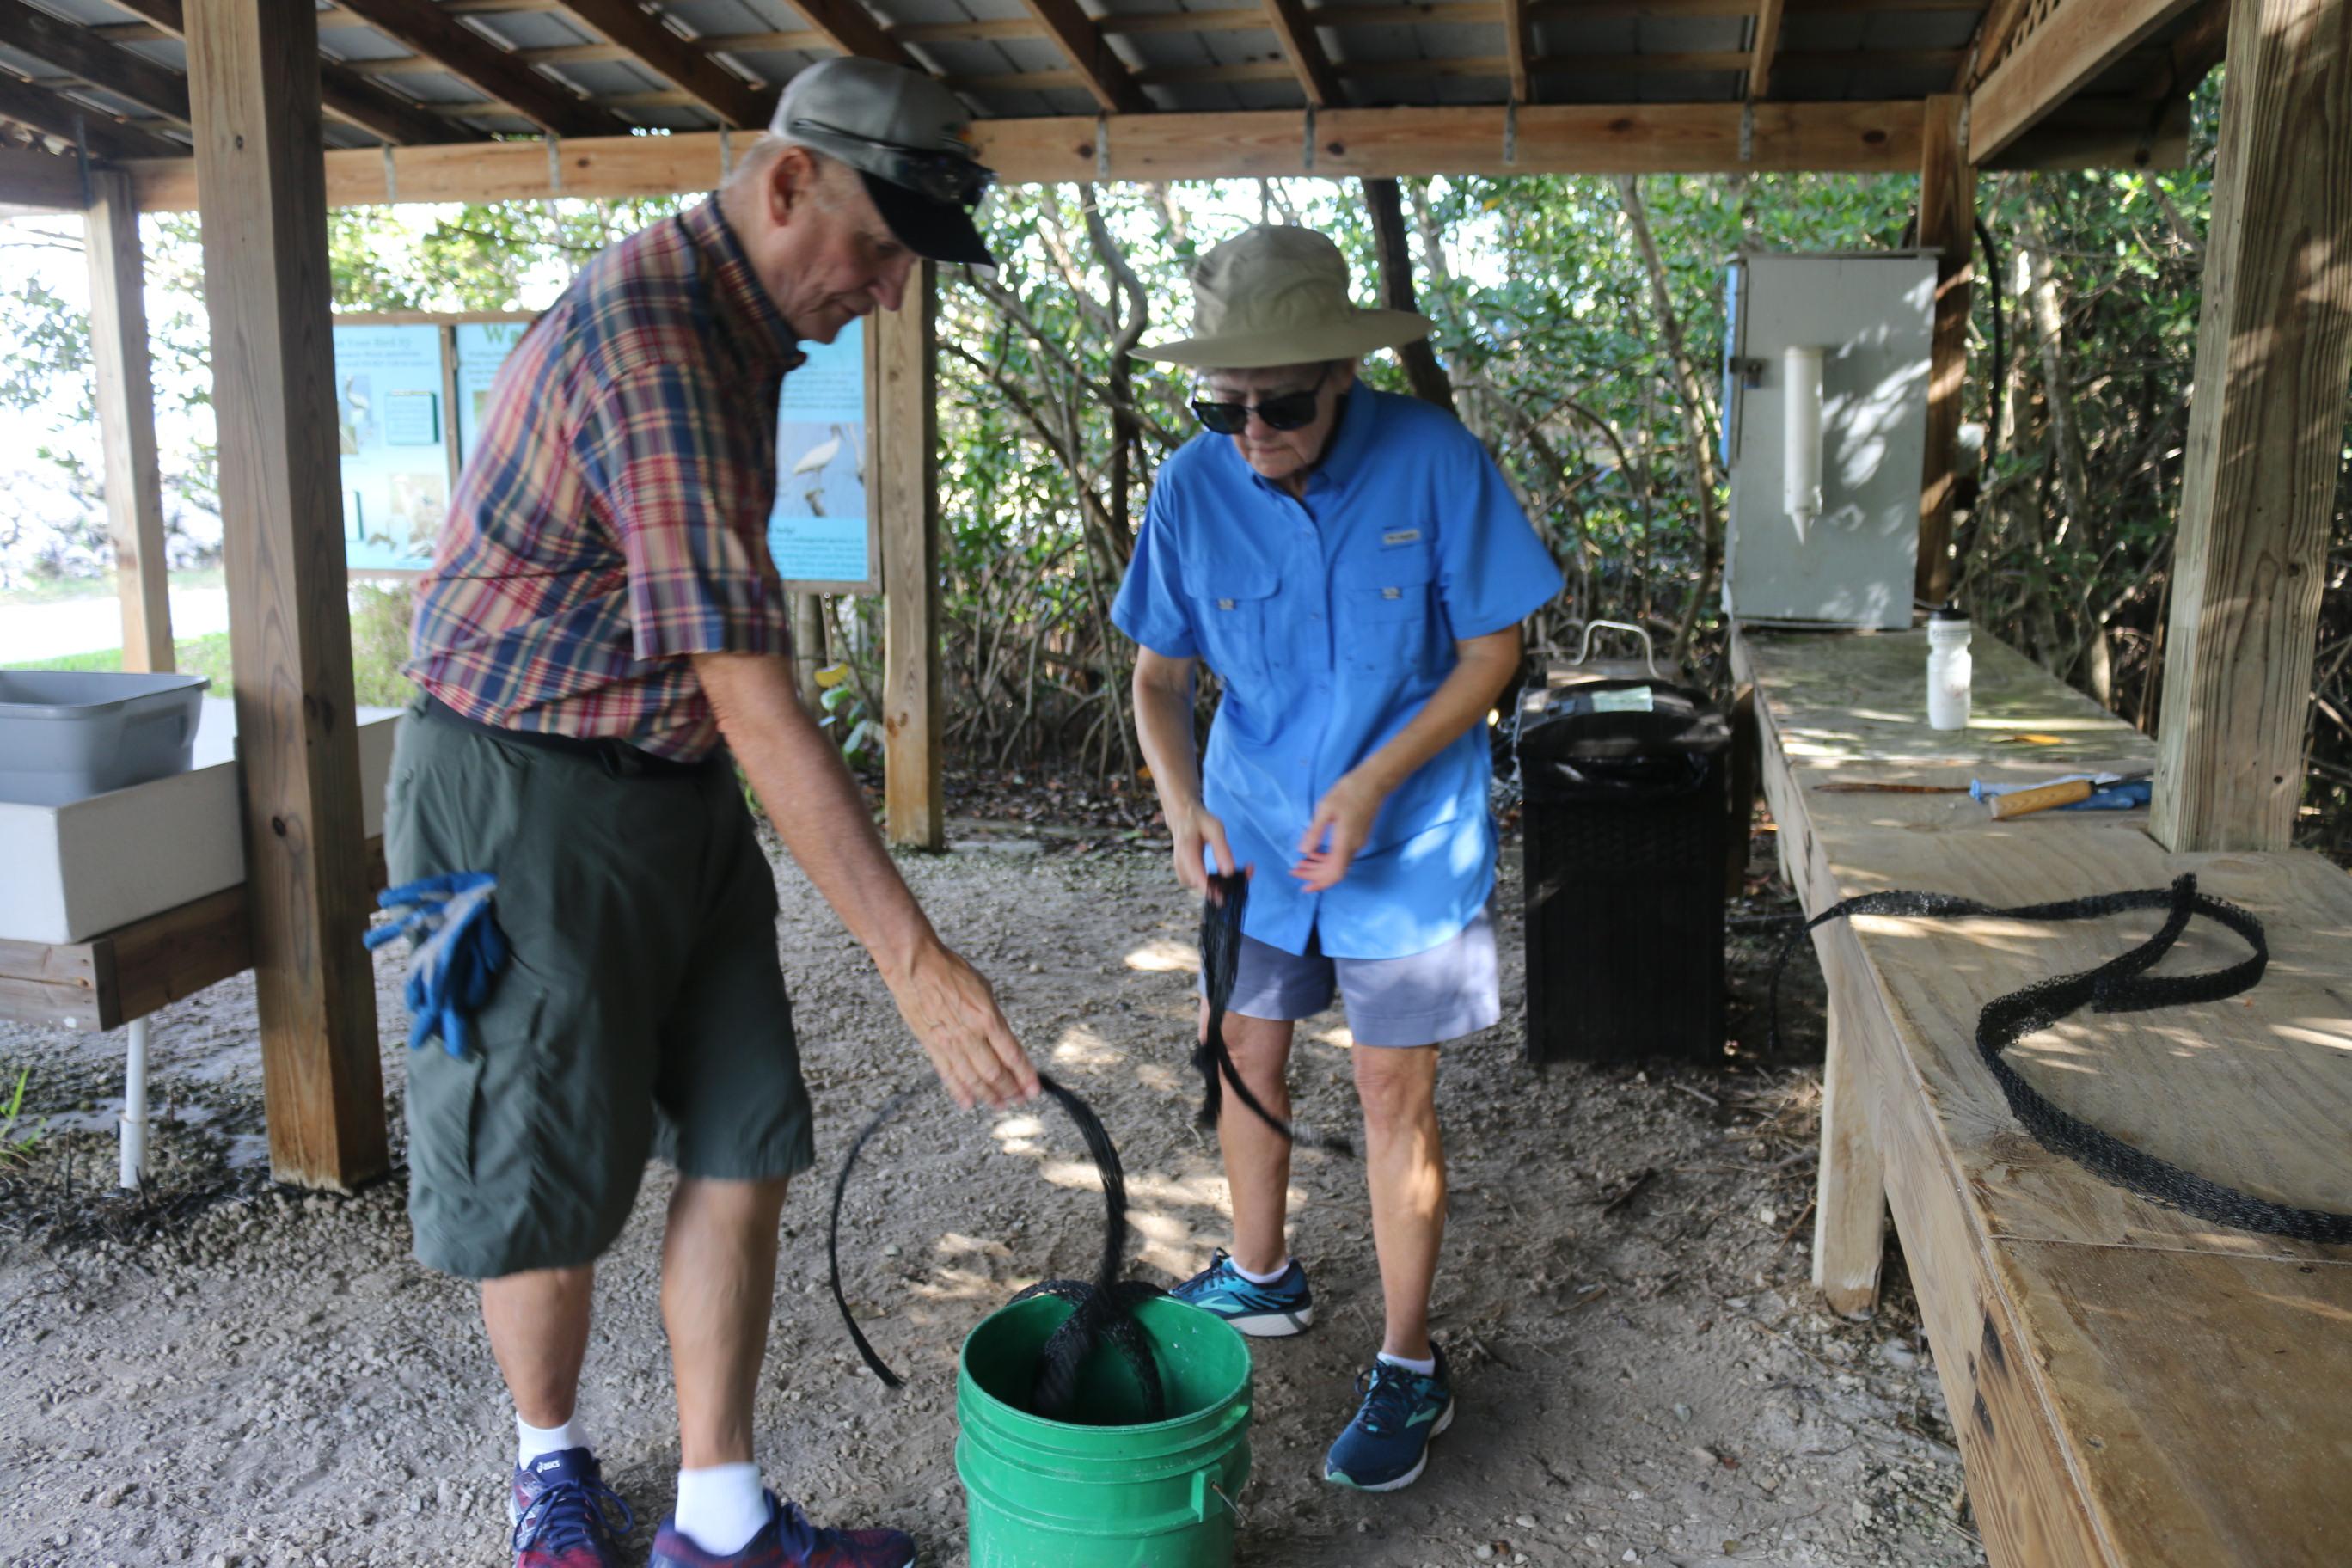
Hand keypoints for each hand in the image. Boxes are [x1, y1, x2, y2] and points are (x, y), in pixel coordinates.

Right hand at [885, 940, 1039, 1109]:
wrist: (915, 966)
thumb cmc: (949, 970)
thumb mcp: (983, 989)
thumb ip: (993, 1017)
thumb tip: (1001, 1037)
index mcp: (988, 1018)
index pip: (1012, 1055)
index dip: (1025, 1076)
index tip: (1033, 1088)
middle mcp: (970, 1034)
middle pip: (995, 1073)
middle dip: (1011, 1090)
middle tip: (1019, 1100)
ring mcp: (950, 1043)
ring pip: (973, 1079)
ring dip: (989, 1096)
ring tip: (1000, 1105)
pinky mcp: (932, 1047)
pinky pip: (948, 1075)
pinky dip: (959, 1092)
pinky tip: (968, 1102)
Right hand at [1170, 800, 1241, 896]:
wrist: (1182, 818)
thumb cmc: (1200, 822)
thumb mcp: (1214, 829)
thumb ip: (1221, 850)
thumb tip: (1229, 873)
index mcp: (1187, 853)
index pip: (1198, 879)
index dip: (1214, 891)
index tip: (1230, 894)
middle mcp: (1182, 867)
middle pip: (1203, 888)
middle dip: (1226, 886)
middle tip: (1249, 872)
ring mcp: (1183, 873)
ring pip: (1204, 888)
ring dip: (1223, 884)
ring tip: (1245, 871)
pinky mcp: (1188, 876)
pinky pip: (1202, 885)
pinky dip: (1217, 882)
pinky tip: (1230, 873)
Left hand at [1293, 771, 1387, 892]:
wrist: (1374, 781)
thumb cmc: (1348, 791)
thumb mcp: (1325, 809)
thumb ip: (1315, 832)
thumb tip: (1303, 852)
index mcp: (1345, 842)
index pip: (1334, 873)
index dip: (1319, 883)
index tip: (1302, 886)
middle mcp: (1354, 847)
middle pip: (1335, 872)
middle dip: (1313, 876)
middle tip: (1293, 871)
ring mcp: (1358, 843)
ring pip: (1338, 865)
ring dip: (1319, 868)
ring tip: (1301, 864)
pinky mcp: (1358, 837)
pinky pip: (1341, 856)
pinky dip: (1326, 859)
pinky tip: (1314, 854)